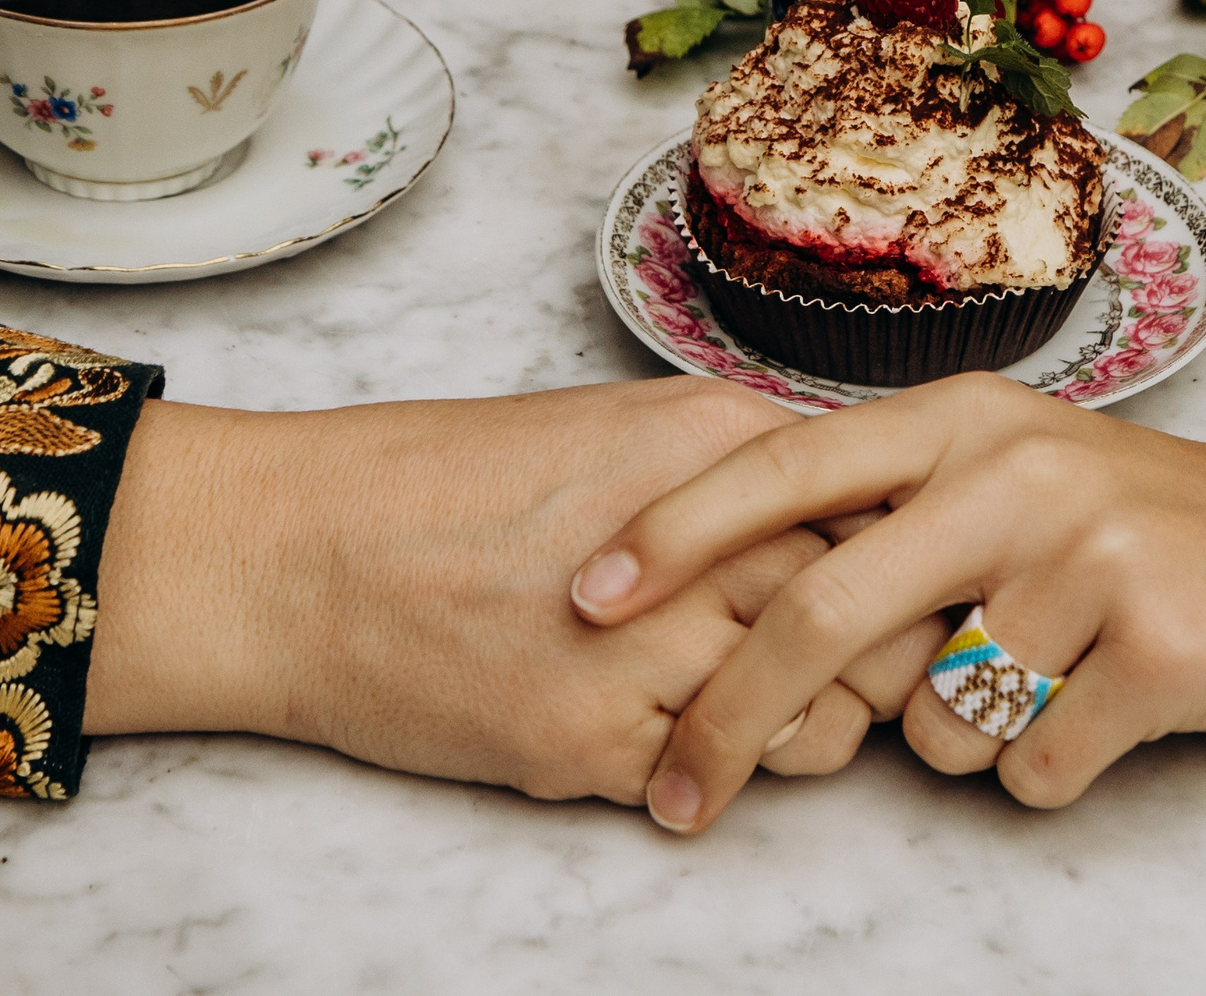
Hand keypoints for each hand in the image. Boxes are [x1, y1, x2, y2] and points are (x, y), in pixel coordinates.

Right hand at [86, 376, 925, 803]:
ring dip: (809, 725)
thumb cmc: (449, 482)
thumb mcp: (619, 426)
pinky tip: (670, 740)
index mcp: (716, 444)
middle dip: (883, 655)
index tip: (899, 585)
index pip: (890, 516)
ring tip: (754, 708)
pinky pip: (723, 779)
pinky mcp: (593, 744)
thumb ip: (741, 470)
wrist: (297, 552)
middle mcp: (704, 540)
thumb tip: (850, 513)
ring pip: (822, 721)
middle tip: (848, 667)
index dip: (908, 561)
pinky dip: (717, 772)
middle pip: (883, 621)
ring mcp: (650, 650)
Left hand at [570, 374, 1205, 831]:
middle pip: (822, 608)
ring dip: (961, 743)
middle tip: (675, 798)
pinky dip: (1049, 774)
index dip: (675, 533)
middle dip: (729, 716)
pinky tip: (1112, 715)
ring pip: (930, 720)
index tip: (582, 598)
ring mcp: (1093, 554)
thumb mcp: (1027, 478)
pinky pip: (1028, 772)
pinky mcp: (1161, 648)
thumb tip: (742, 589)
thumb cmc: (1164, 532)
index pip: (785, 465)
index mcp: (968, 420)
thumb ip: (902, 510)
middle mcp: (1020, 469)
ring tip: (1051, 683)